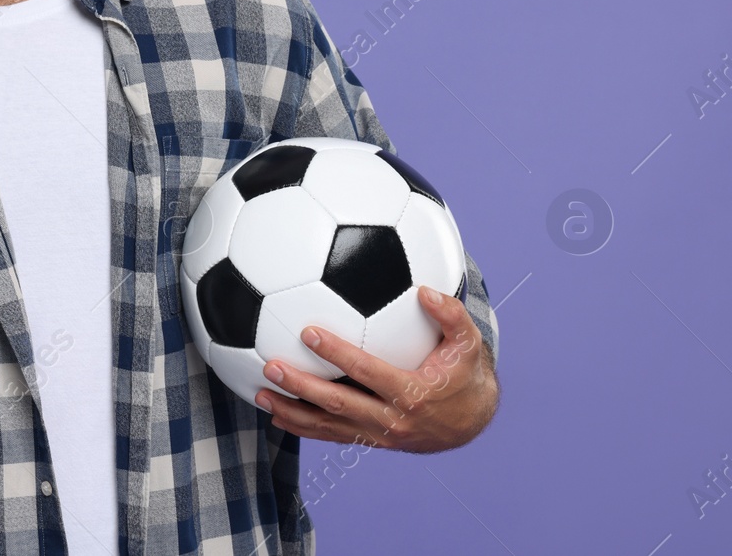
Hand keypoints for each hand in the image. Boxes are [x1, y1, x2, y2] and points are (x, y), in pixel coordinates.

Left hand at [253, 285, 498, 452]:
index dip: (336, 354)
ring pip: (328, 426)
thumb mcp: (469, 344)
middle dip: (301, 387)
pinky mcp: (370, 441)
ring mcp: (378, 435)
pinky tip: (276, 416)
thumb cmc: (465, 375)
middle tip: (270, 367)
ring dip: (292, 412)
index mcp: (412, 394)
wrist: (471, 423)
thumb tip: (425, 290)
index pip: (366, 371)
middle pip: (338, 403)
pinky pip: (332, 436)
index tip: (308, 333)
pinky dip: (303, 428)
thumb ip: (451, 315)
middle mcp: (392, 419)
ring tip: (260, 395)